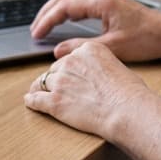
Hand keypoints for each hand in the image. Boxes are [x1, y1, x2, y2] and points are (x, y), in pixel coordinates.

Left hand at [24, 40, 154, 141]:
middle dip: (58, 78)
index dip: (70, 67)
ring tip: (37, 91)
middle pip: (56, 68)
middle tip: (62, 88)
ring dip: (42, 87)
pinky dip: (32, 100)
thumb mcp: (118, 67)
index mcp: (88, 50)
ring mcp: (61, 81)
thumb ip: (102, 66)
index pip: (71, 56)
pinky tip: (30, 101)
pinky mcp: (54, 101)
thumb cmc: (130, 92)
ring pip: (44, 81)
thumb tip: (101, 75)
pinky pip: (37, 99)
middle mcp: (71, 62)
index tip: (69, 73)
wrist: (127, 109)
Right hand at [30, 0, 160, 60]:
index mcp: (102, 2)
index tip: (36, 33)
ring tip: (45, 23)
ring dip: (57, 7)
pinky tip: (65, 19)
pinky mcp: (111, 2)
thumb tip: (58, 50)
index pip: (65, 7)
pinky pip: (83, 0)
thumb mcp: (112, 48)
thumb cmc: (147, 40)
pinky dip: (69, 8)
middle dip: (47, 11)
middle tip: (35, 27)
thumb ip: (82, 47)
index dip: (48, 20)